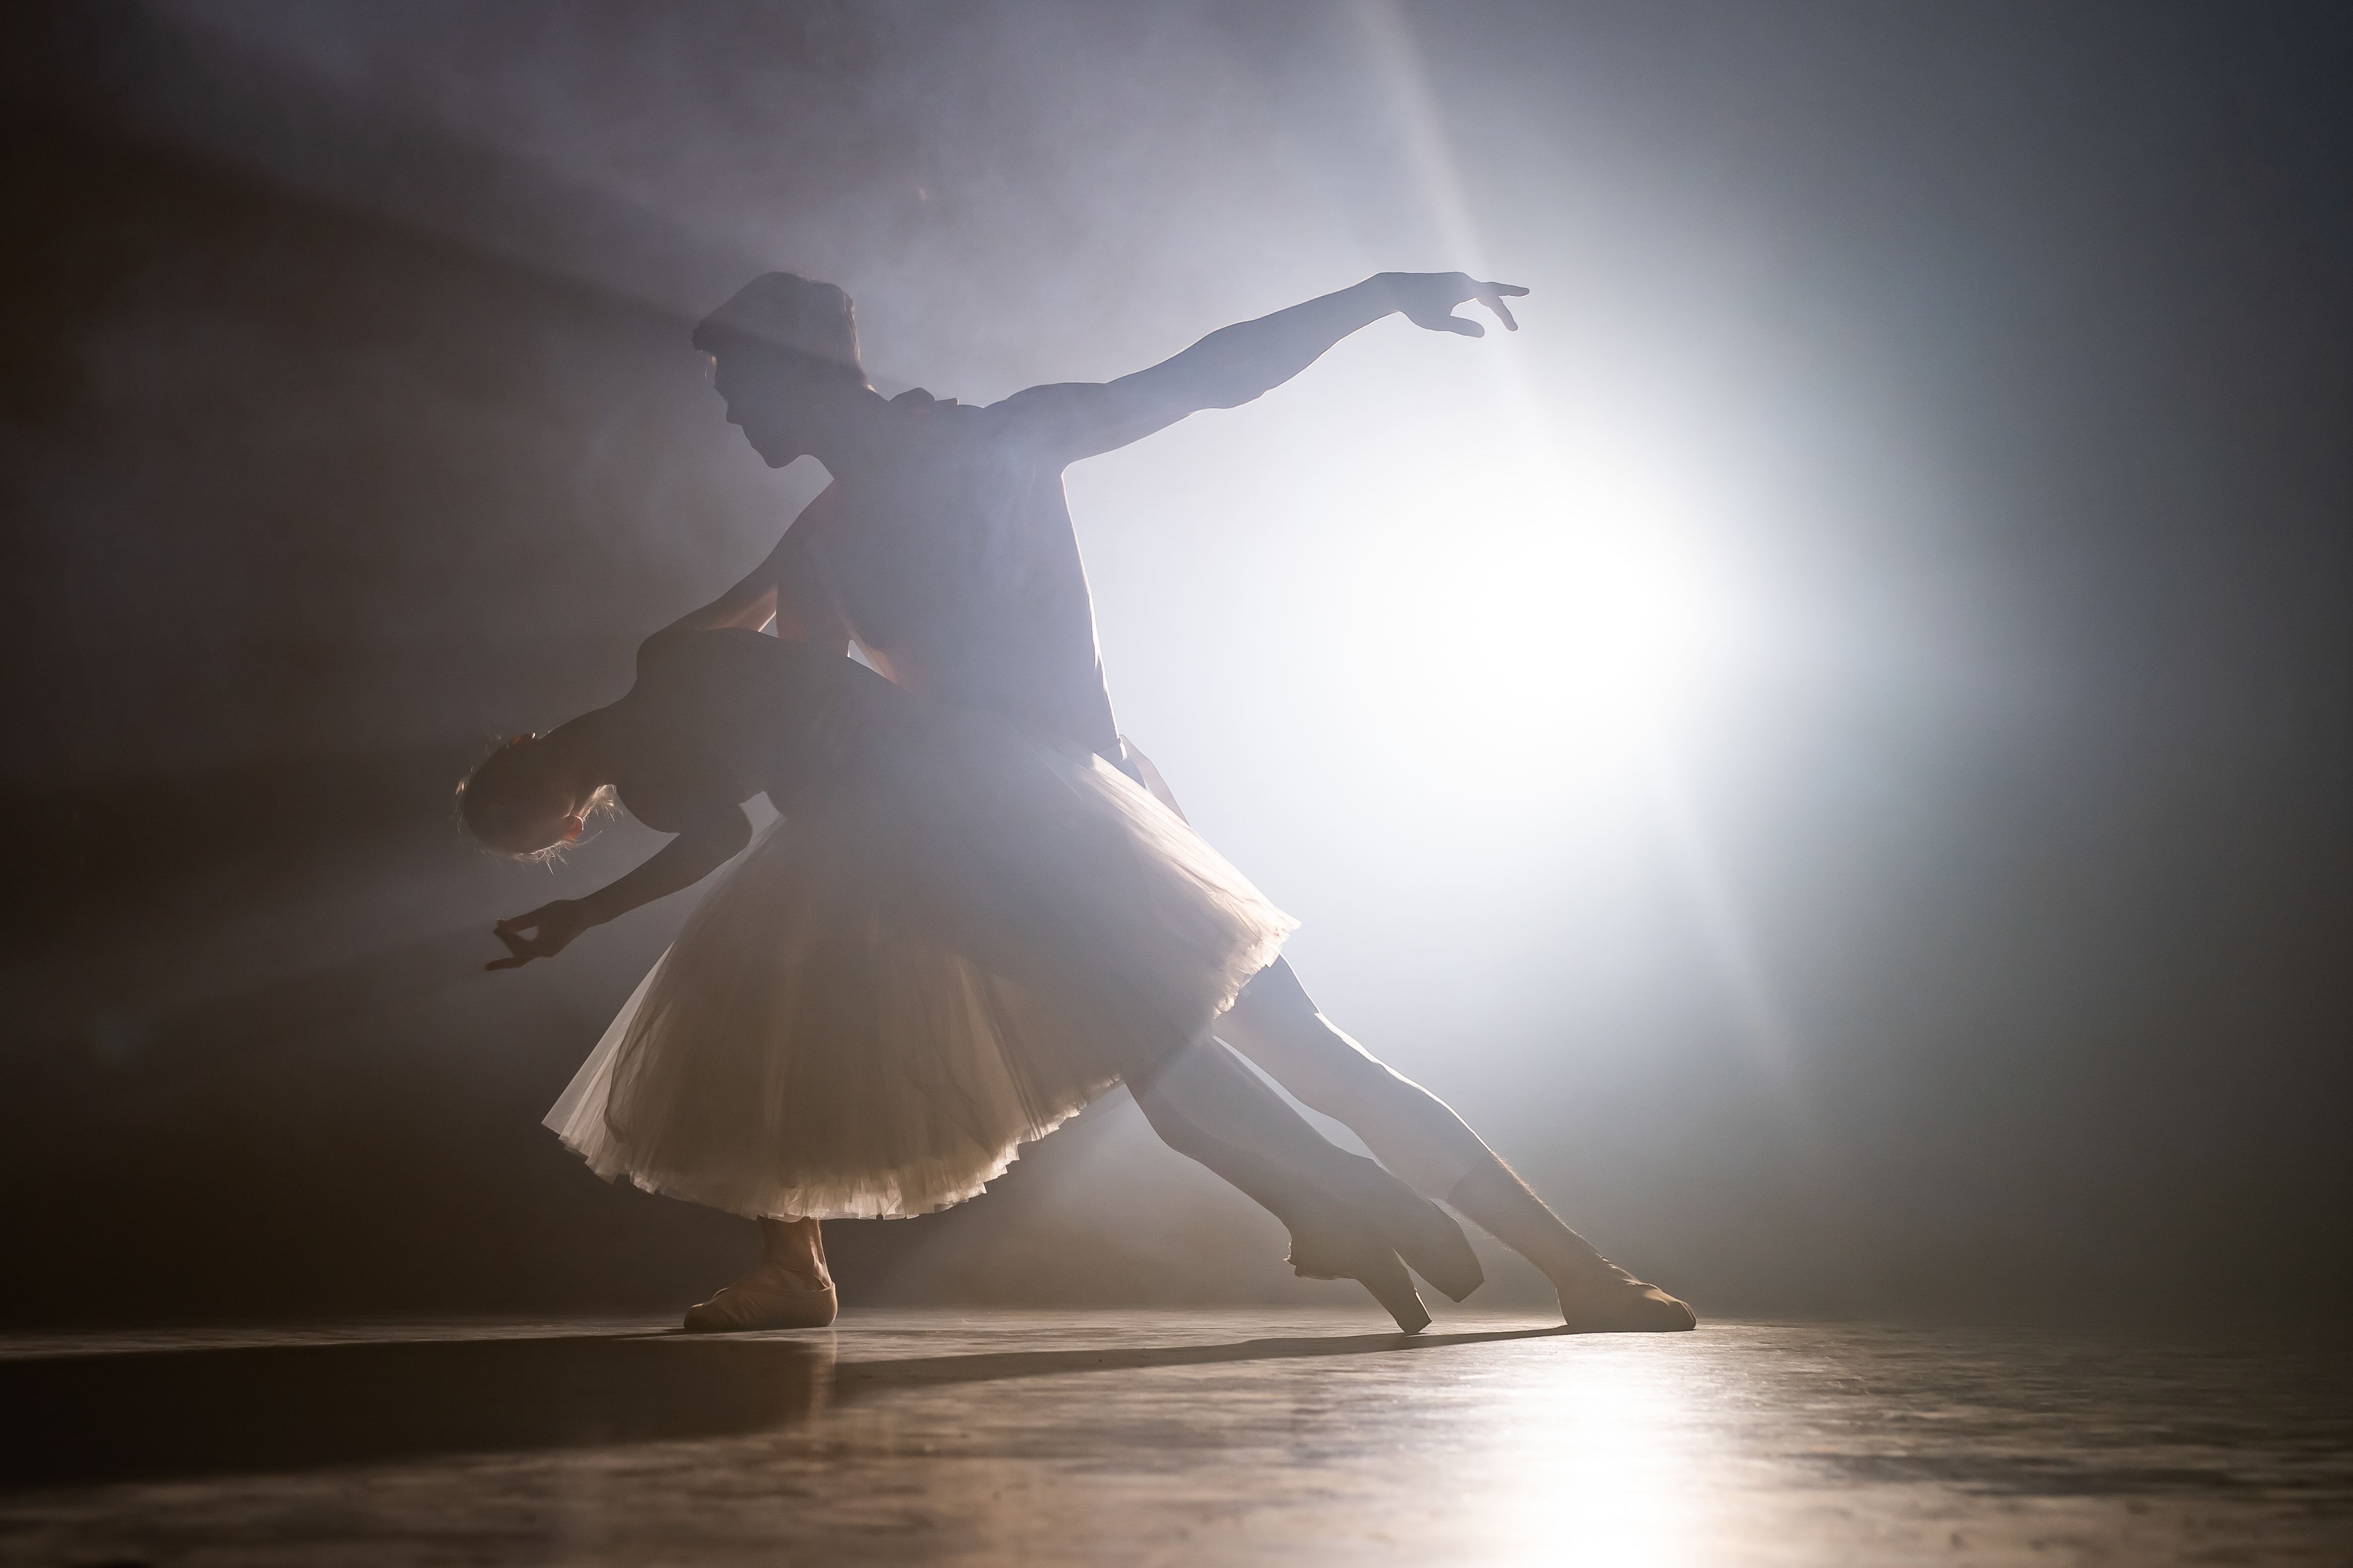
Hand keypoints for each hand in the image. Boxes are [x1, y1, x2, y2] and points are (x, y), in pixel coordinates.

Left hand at [487, 900, 590, 969]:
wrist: (586, 913)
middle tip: (492, 946)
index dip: (505, 939)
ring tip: (503, 935)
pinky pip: (534, 948)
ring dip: (514, 946)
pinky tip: (519, 936)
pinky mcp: (554, 944)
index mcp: (541, 948)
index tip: (496, 926)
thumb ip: (521, 922)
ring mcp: (550, 950)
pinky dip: (523, 944)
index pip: (517, 948)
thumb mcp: (539, 915)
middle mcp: (545, 953)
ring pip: (527, 952)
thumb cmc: (563, 913)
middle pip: (521, 956)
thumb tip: (502, 927)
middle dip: (506, 953)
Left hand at [1383, 271, 1526, 336]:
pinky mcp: (1449, 284)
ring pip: (1482, 288)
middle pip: (1492, 288)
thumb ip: (1461, 327)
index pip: (1492, 300)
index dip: (1505, 314)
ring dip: (1496, 295)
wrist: (1396, 289)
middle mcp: (1463, 280)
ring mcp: (1456, 281)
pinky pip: (1473, 289)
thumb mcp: (1438, 321)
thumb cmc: (1416, 306)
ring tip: (1510, 298)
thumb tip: (1483, 332)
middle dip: (1509, 293)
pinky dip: (1484, 296)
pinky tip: (1484, 301)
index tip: (1514, 329)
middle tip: (1526, 292)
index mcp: (1463, 287)